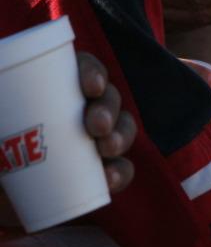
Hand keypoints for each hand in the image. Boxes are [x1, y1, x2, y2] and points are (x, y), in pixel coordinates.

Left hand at [9, 53, 141, 226]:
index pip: (82, 68)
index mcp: (52, 86)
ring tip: (105, 149)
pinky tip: (110, 179)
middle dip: (110, 109)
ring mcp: (85, 142)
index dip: (93, 71)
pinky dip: (120, 173)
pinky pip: (117, 169)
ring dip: (122, 136)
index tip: (89, 86)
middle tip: (95, 126)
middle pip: (107, 98)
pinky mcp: (89, 174)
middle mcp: (75, 109)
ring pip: (120, 130)